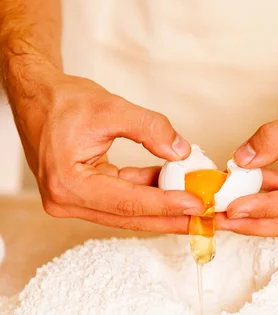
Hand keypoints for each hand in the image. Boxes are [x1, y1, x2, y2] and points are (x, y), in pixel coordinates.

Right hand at [8, 61, 203, 231]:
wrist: (36, 96)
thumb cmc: (62, 101)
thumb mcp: (111, 107)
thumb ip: (149, 129)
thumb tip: (181, 152)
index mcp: (67, 183)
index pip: (127, 201)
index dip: (165, 204)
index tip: (196, 204)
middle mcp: (66, 200)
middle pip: (129, 216)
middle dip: (169, 216)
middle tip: (204, 218)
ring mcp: (72, 201)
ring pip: (127, 211)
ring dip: (161, 206)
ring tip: (195, 204)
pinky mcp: (82, 195)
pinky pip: (121, 199)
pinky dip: (147, 192)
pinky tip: (172, 185)